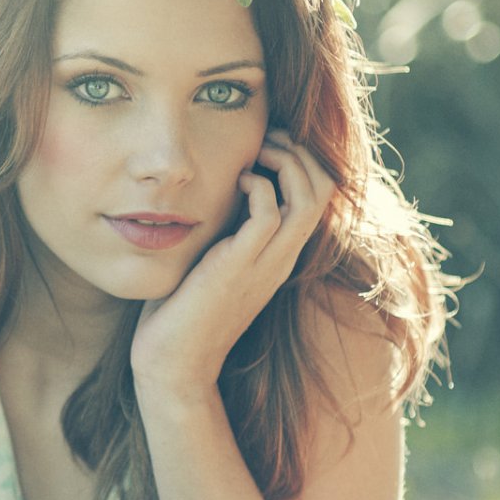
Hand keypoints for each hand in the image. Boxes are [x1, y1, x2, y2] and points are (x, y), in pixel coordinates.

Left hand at [130, 128, 336, 402]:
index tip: (268, 141)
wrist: (173, 363)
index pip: (320, 195)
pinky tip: (235, 181)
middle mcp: (282, 257)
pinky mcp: (239, 267)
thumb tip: (214, 187)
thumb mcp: (212, 259)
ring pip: (309, 197)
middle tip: (267, 137)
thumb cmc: (182, 310)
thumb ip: (224, 227)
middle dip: (301, 151)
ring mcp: (266, 263)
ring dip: (286, 161)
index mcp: (280, 253)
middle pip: (326, 189)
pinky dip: (257, 184)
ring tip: (257, 151)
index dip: (303, 159)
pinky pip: (268, 212)